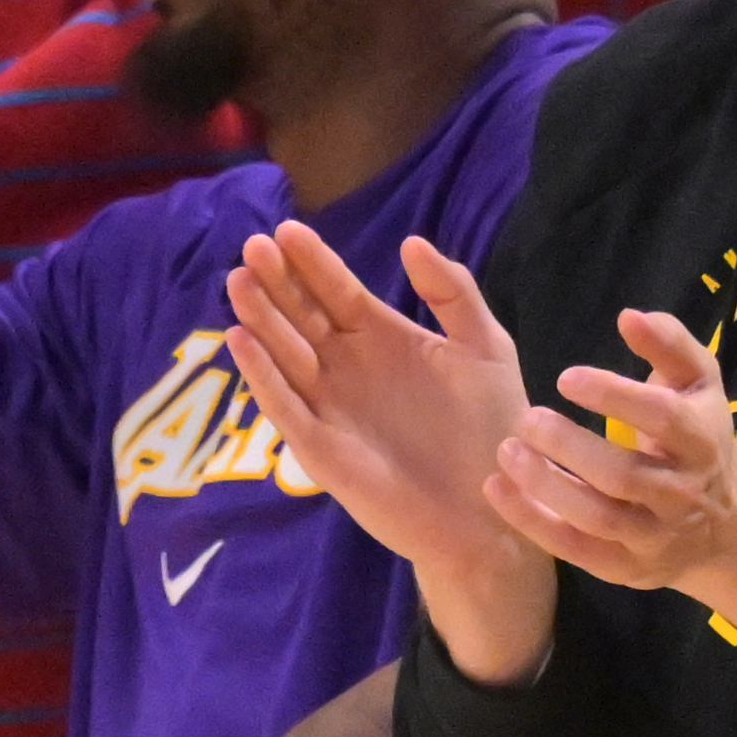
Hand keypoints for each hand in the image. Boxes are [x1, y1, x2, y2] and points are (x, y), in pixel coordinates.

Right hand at [224, 226, 555, 680]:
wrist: (495, 508)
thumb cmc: (492, 428)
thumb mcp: (484, 347)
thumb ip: (452, 293)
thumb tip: (409, 243)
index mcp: (382, 339)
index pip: (337, 291)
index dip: (313, 262)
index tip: (288, 228)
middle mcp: (347, 369)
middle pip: (302, 317)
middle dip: (277, 282)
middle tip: (254, 246)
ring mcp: (330, 407)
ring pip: (285, 355)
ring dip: (261, 320)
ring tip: (240, 281)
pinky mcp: (321, 449)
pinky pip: (285, 407)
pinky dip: (262, 376)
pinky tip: (242, 342)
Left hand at [491, 310, 736, 648]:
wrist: (726, 523)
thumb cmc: (697, 434)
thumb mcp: (698, 383)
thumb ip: (669, 342)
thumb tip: (628, 316)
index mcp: (701, 440)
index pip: (661, 419)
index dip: (614, 397)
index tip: (565, 377)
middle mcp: (681, 493)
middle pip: (622, 475)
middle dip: (569, 446)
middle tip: (526, 417)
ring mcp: (655, 537)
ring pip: (596, 518)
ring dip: (545, 487)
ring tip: (507, 452)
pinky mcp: (626, 568)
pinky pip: (576, 550)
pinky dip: (534, 523)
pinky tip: (498, 491)